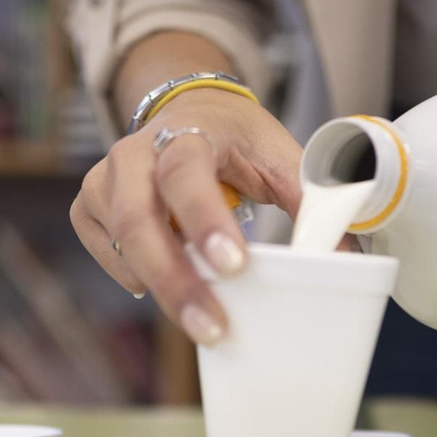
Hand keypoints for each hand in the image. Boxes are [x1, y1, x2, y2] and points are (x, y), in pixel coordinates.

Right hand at [70, 88, 302, 344]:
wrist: (193, 110)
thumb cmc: (240, 141)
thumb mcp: (281, 156)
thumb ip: (312, 201)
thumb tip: (346, 258)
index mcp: (189, 132)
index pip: (186, 173)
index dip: (205, 220)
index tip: (233, 266)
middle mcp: (137, 151)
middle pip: (138, 216)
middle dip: (173, 278)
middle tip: (211, 327)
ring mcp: (107, 176)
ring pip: (118, 236)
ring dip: (156, 283)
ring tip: (199, 320)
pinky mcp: (91, 202)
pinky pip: (100, 244)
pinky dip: (126, 271)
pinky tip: (154, 285)